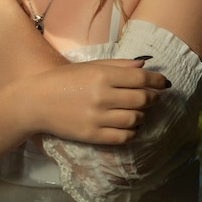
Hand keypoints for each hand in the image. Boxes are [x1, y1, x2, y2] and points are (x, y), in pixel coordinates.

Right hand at [23, 59, 168, 144]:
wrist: (37, 101)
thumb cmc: (65, 79)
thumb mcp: (90, 66)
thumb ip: (118, 65)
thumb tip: (144, 66)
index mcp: (102, 75)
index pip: (141, 80)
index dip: (157, 81)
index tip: (164, 83)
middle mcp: (102, 96)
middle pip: (141, 99)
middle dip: (152, 98)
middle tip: (154, 97)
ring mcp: (98, 118)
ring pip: (135, 119)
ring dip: (143, 115)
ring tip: (140, 111)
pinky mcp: (93, 135)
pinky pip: (123, 137)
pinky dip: (132, 131)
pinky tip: (130, 125)